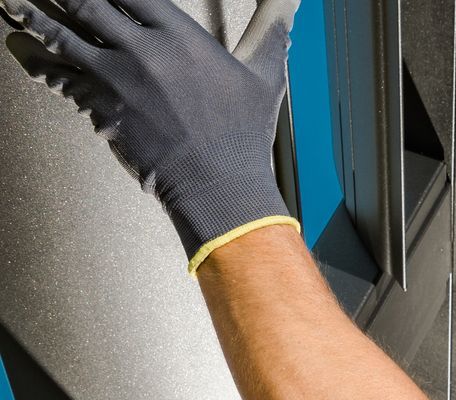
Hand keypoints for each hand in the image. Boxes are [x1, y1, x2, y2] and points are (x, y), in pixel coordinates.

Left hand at [2, 0, 301, 273]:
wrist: (219, 187)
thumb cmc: (242, 138)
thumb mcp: (263, 77)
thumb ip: (270, 34)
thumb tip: (289, 8)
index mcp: (181, 37)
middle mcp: (143, 52)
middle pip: (88, 3)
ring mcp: (116, 80)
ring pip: (62, 36)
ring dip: (34, 16)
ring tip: (16, 3)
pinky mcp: (100, 108)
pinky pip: (59, 77)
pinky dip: (36, 60)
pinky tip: (21, 47)